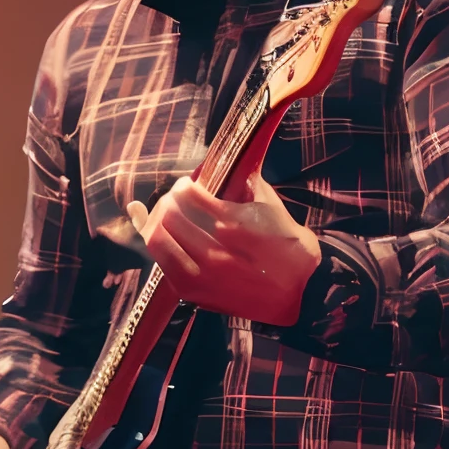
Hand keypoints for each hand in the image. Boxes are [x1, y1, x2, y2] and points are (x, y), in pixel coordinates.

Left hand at [127, 173, 320, 326]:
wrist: (297, 291)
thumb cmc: (285, 242)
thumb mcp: (270, 204)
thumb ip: (244, 180)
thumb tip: (226, 157)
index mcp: (235, 224)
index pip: (190, 196)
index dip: (185, 186)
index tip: (189, 185)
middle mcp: (215, 251)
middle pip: (170, 214)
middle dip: (171, 199)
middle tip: (179, 197)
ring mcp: (201, 274)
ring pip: (159, 237)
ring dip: (159, 218)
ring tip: (170, 213)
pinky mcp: (192, 290)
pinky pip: (160, 259)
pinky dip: (153, 237)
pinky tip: (150, 222)